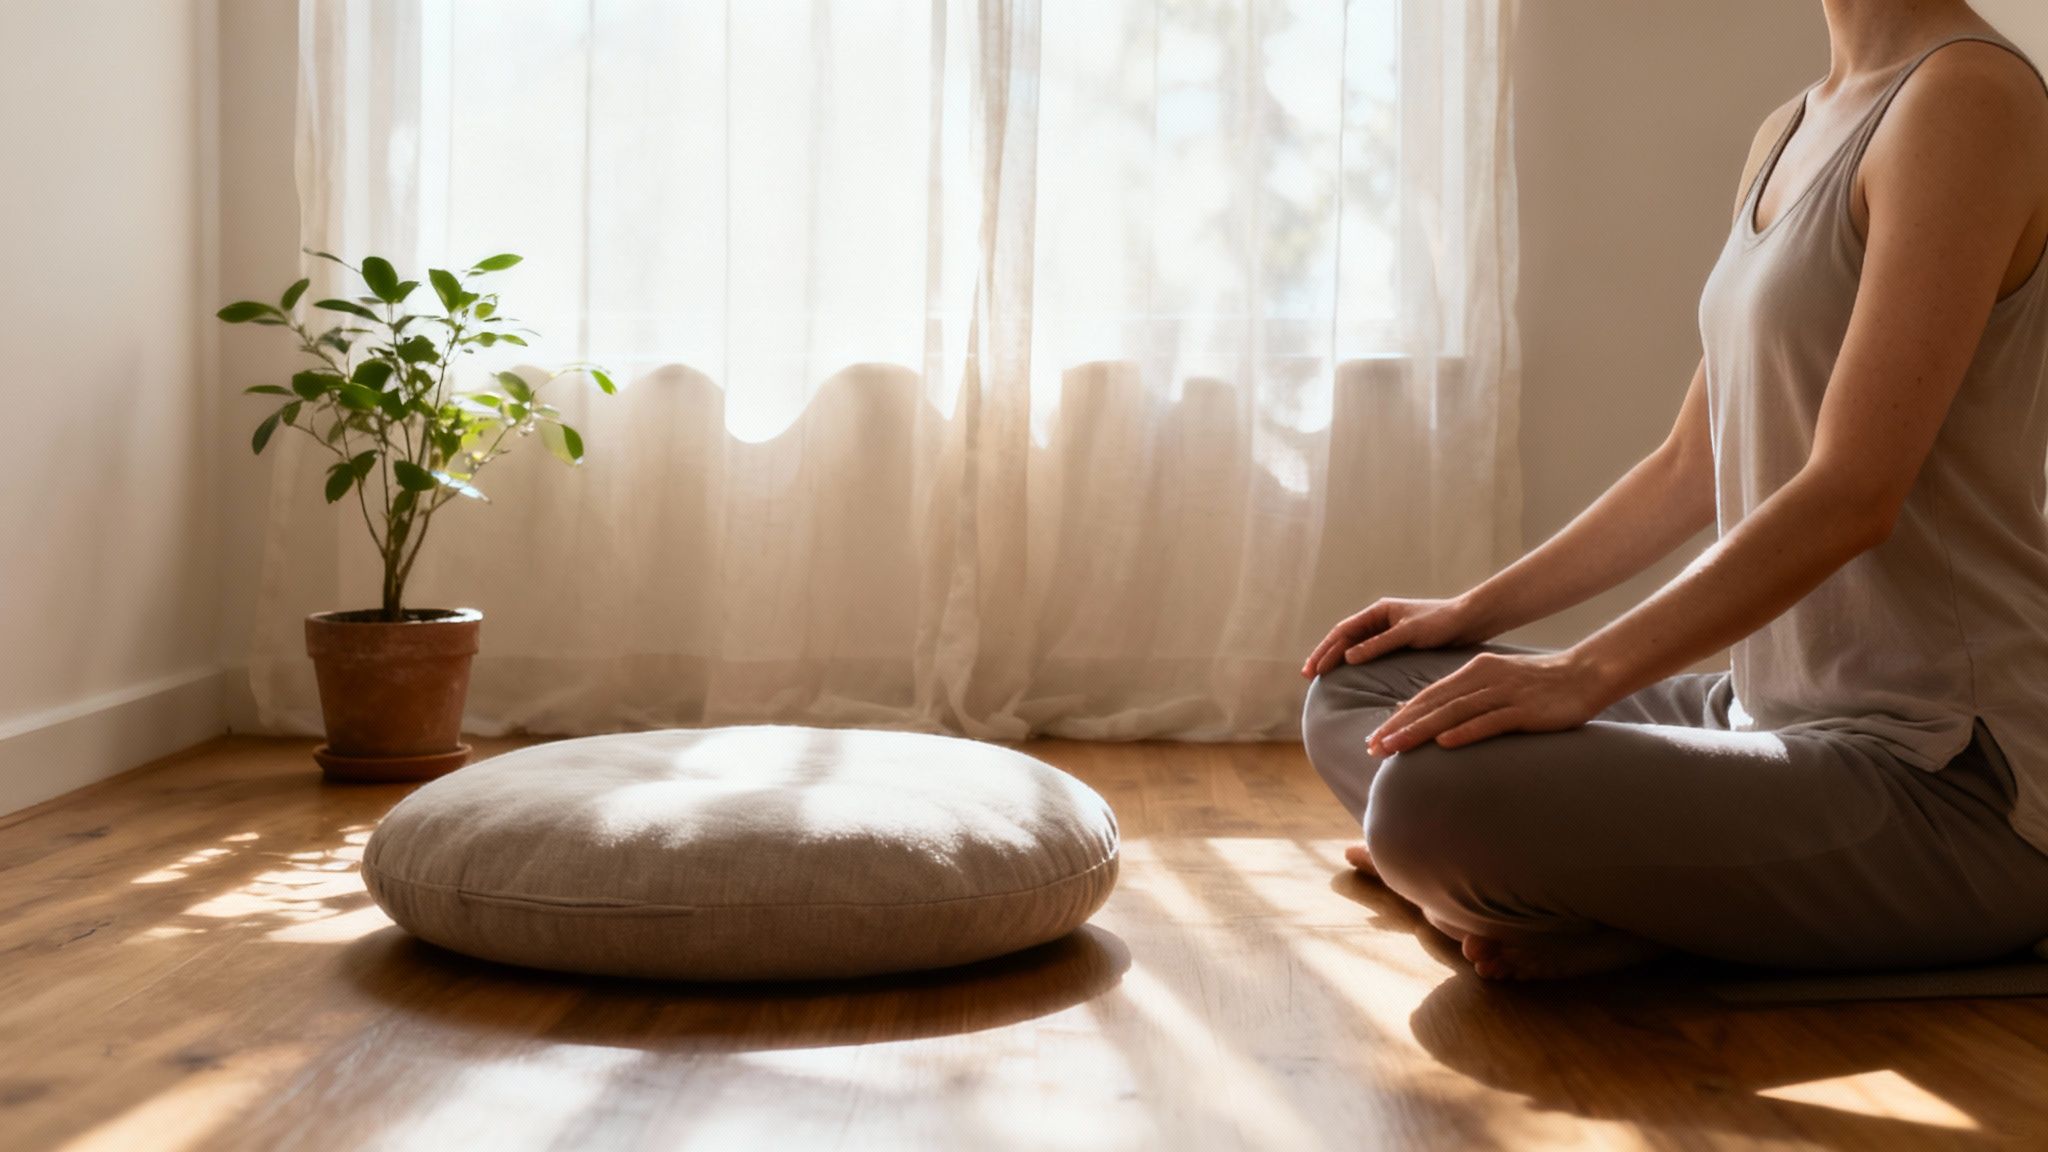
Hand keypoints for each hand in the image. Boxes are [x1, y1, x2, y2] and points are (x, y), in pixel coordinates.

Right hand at [1301, 596, 1492, 678]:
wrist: (1470, 620)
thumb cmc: (1441, 622)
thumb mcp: (1408, 633)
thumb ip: (1378, 645)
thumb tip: (1348, 657)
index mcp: (1379, 611)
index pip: (1343, 632)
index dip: (1326, 650)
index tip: (1313, 669)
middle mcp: (1380, 619)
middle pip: (1344, 638)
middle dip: (1325, 655)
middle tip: (1308, 676)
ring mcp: (1388, 631)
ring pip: (1355, 646)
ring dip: (1338, 660)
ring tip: (1322, 676)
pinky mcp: (1399, 643)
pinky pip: (1370, 653)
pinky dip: (1357, 663)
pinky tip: (1350, 676)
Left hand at [1367, 648, 1614, 754]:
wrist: (1583, 675)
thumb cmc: (1537, 685)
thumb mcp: (1495, 683)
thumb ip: (1466, 698)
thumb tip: (1435, 722)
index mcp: (1472, 672)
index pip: (1428, 697)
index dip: (1399, 717)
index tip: (1375, 737)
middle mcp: (1482, 680)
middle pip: (1433, 705)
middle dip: (1399, 727)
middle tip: (1372, 748)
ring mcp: (1503, 694)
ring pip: (1453, 714)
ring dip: (1420, 732)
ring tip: (1395, 748)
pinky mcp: (1524, 710)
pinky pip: (1489, 722)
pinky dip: (1464, 732)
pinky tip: (1443, 744)